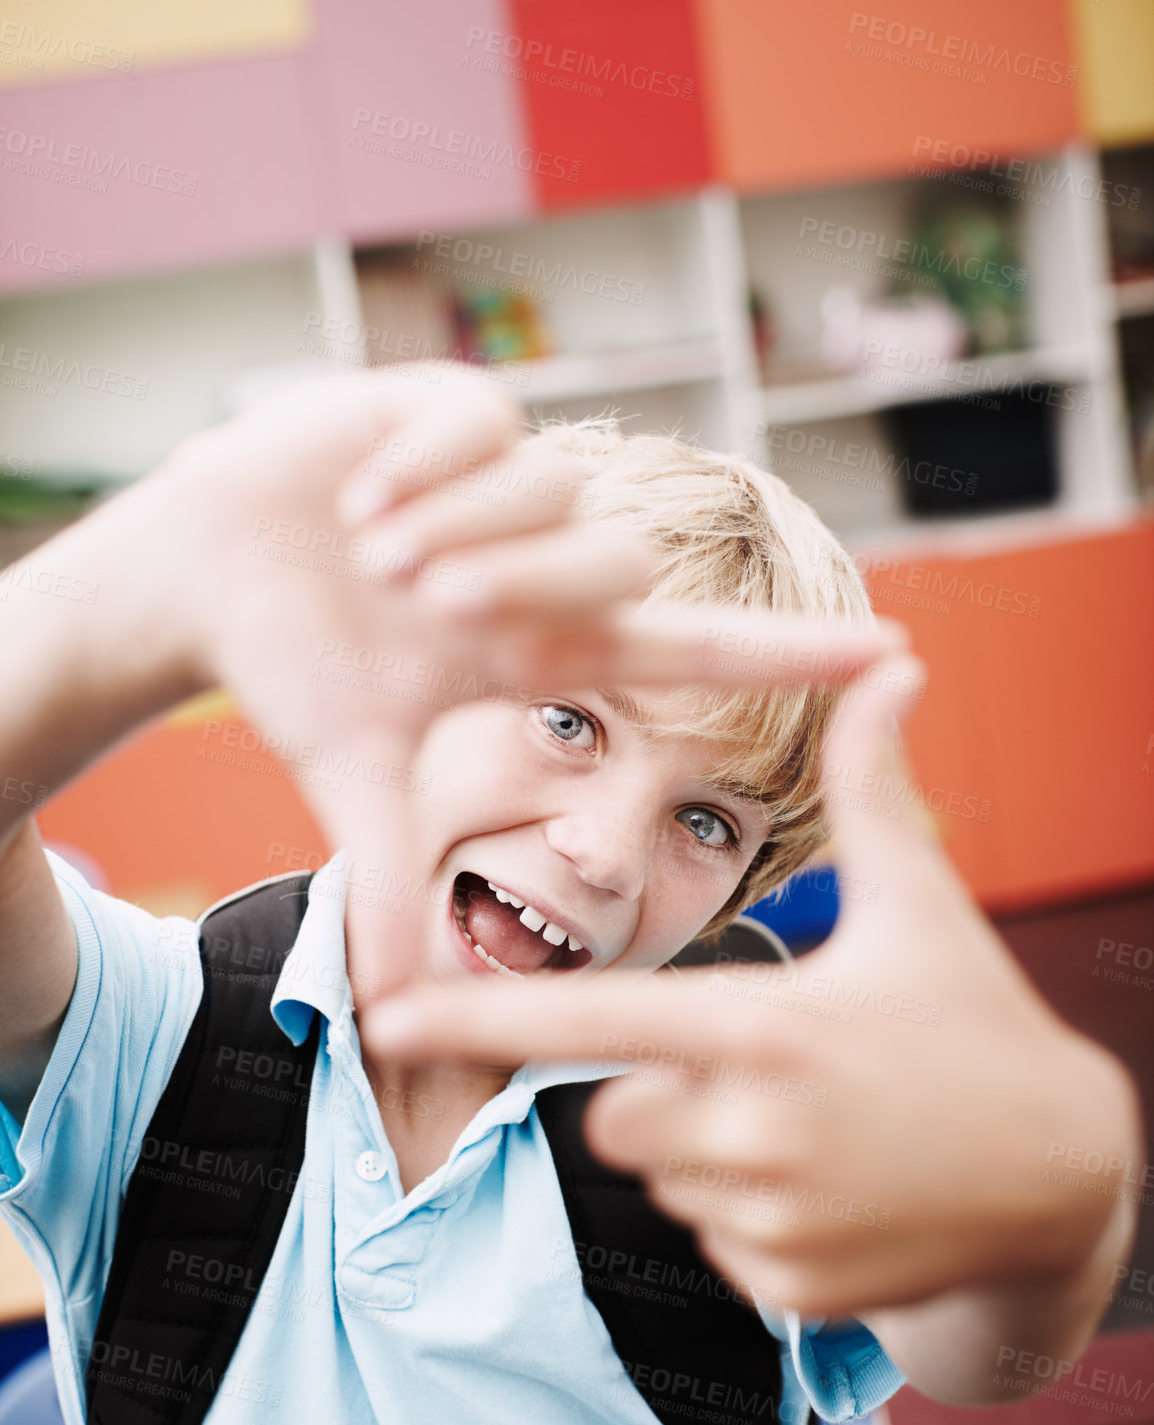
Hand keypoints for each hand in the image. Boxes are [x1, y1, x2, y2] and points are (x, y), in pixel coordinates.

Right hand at [165, 367, 900, 1007]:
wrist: (206, 571)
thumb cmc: (292, 668)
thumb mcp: (346, 773)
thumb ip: (388, 883)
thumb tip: (393, 1015)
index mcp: (541, 647)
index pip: (692, 650)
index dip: (790, 655)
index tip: (894, 655)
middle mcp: (544, 560)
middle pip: (614, 562)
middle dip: (518, 583)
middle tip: (426, 605)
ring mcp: (505, 480)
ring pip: (551, 488)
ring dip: (455, 530)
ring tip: (372, 556)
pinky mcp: (450, 409)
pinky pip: (480, 424)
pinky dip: (418, 467)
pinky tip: (358, 498)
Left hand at [361, 653, 1140, 1320]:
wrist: (1065, 1179)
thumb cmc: (976, 1023)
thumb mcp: (923, 902)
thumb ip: (874, 787)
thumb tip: (894, 665)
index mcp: (763, 1026)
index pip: (591, 1017)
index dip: (480, 1017)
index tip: (384, 1022)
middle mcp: (752, 1131)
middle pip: (613, 1108)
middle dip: (659, 1087)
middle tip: (766, 1071)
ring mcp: (769, 1221)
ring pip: (661, 1174)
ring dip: (706, 1151)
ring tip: (814, 1126)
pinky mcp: (787, 1290)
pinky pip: (710, 1241)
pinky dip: (749, 1216)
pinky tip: (833, 1188)